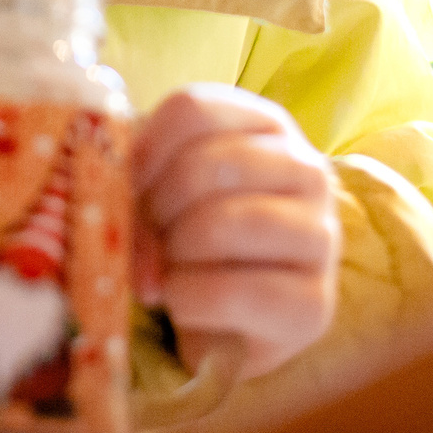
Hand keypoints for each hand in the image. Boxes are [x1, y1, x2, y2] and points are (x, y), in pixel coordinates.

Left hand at [132, 85, 339, 382]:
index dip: (144, 151)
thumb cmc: (193, 243)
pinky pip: (236, 292)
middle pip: (206, 164)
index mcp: (266, 125)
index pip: (193, 109)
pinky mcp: (314, 304)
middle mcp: (306, 170)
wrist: (231, 324)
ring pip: (225, 224)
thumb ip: (141, 179)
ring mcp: (320, 236)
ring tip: (165, 271)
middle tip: (143, 241)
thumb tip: (112, 204)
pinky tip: (181, 303)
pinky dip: (189, 300)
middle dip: (156, 208)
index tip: (126, 188)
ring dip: (174, 254)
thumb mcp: (166, 194)